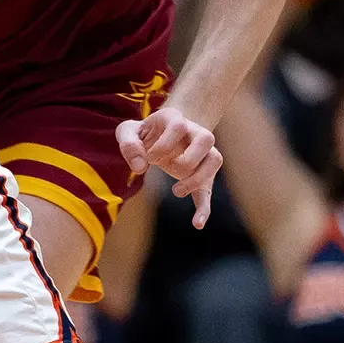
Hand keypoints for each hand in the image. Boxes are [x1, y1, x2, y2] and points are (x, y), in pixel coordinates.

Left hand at [119, 107, 221, 228]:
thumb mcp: (128, 132)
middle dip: (186, 157)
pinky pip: (209, 191)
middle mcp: (194, 133)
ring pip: (215, 159)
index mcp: (175, 119)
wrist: (160, 135)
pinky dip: (204, 208)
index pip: (179, 126)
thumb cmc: (143, 134)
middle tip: (167, 167)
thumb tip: (139, 167)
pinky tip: (196, 223)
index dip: (163, 144)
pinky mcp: (201, 175)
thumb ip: (129, 144)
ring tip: (177, 191)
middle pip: (207, 138)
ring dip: (198, 178)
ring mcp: (202, 154)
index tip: (149, 158)